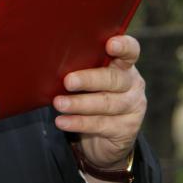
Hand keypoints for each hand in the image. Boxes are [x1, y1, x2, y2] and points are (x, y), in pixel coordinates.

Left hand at [52, 35, 146, 182]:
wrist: (104, 138)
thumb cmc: (90, 96)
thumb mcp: (88, 79)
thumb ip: (80, 67)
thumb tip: (50, 60)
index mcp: (124, 65)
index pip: (130, 51)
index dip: (123, 46)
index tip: (110, 44)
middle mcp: (133, 84)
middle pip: (114, 78)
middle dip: (89, 79)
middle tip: (68, 81)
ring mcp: (133, 107)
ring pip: (106, 103)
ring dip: (79, 104)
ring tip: (59, 104)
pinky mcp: (126, 129)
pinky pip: (101, 124)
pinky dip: (79, 123)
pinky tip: (62, 121)